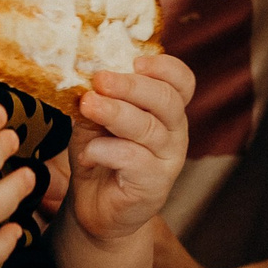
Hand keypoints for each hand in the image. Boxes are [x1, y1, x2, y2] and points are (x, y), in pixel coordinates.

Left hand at [67, 52, 194, 250]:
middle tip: (100, 79)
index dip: (165, 67)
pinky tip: (87, 153)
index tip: (136, 61)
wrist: (95, 207)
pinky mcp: (155, 185)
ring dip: (114, 113)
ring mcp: (168, 159)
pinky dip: (105, 150)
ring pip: (148, 127)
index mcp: (165, 109)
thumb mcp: (94, 120)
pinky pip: (133, 158)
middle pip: (166, 100)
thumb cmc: (100, 154)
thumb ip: (97, 98)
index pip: (182, 81)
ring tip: (88, 105)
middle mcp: (174, 131)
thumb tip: (86, 75)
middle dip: (131, 86)